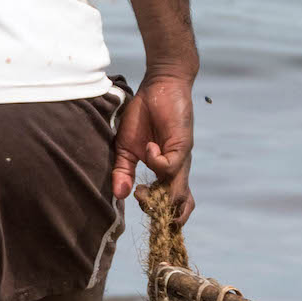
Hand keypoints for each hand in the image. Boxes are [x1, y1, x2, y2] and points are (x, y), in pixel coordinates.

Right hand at [115, 72, 194, 222]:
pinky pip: (169, 167)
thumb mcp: (126, 147)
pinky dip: (155, 161)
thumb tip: (119, 195)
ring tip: (143, 191)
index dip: (155, 211)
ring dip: (159, 198)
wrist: (158, 86)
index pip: (169, 204)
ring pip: (178, 194)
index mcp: (163, 172)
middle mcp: (175, 170)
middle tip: (140, 199)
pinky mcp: (182, 147)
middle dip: (159, 213)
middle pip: (178, 207)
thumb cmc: (143, 115)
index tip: (135, 196)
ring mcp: (181, 160)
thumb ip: (123, 171)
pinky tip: (148, 147)